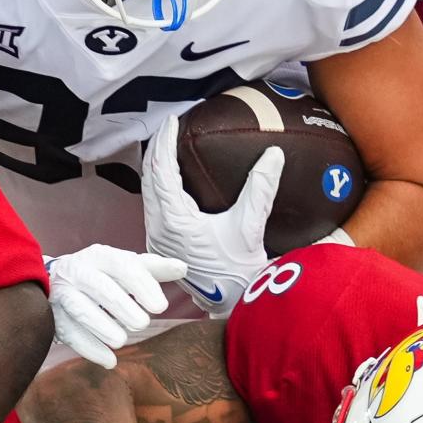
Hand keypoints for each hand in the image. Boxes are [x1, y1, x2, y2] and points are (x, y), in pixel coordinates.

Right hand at [46, 245, 187, 368]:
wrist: (54, 281)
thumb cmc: (101, 274)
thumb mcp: (125, 266)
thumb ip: (153, 268)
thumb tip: (182, 268)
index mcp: (100, 256)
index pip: (123, 266)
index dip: (142, 285)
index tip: (161, 306)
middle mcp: (78, 271)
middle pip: (100, 288)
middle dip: (122, 307)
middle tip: (142, 324)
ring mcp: (62, 293)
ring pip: (81, 310)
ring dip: (103, 327)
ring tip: (122, 341)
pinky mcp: (53, 316)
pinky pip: (69, 334)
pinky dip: (90, 349)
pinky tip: (109, 361)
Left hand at [142, 116, 283, 317]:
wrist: (231, 303)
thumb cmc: (239, 269)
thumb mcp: (250, 227)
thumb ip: (260, 189)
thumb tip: (273, 154)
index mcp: (174, 220)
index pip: (161, 170)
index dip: (165, 141)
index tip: (173, 119)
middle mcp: (158, 227)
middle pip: (148, 176)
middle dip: (157, 147)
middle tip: (170, 125)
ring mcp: (156, 236)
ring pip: (148, 190)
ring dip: (156, 165)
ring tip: (169, 143)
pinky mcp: (161, 242)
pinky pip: (153, 203)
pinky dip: (159, 183)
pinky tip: (172, 175)